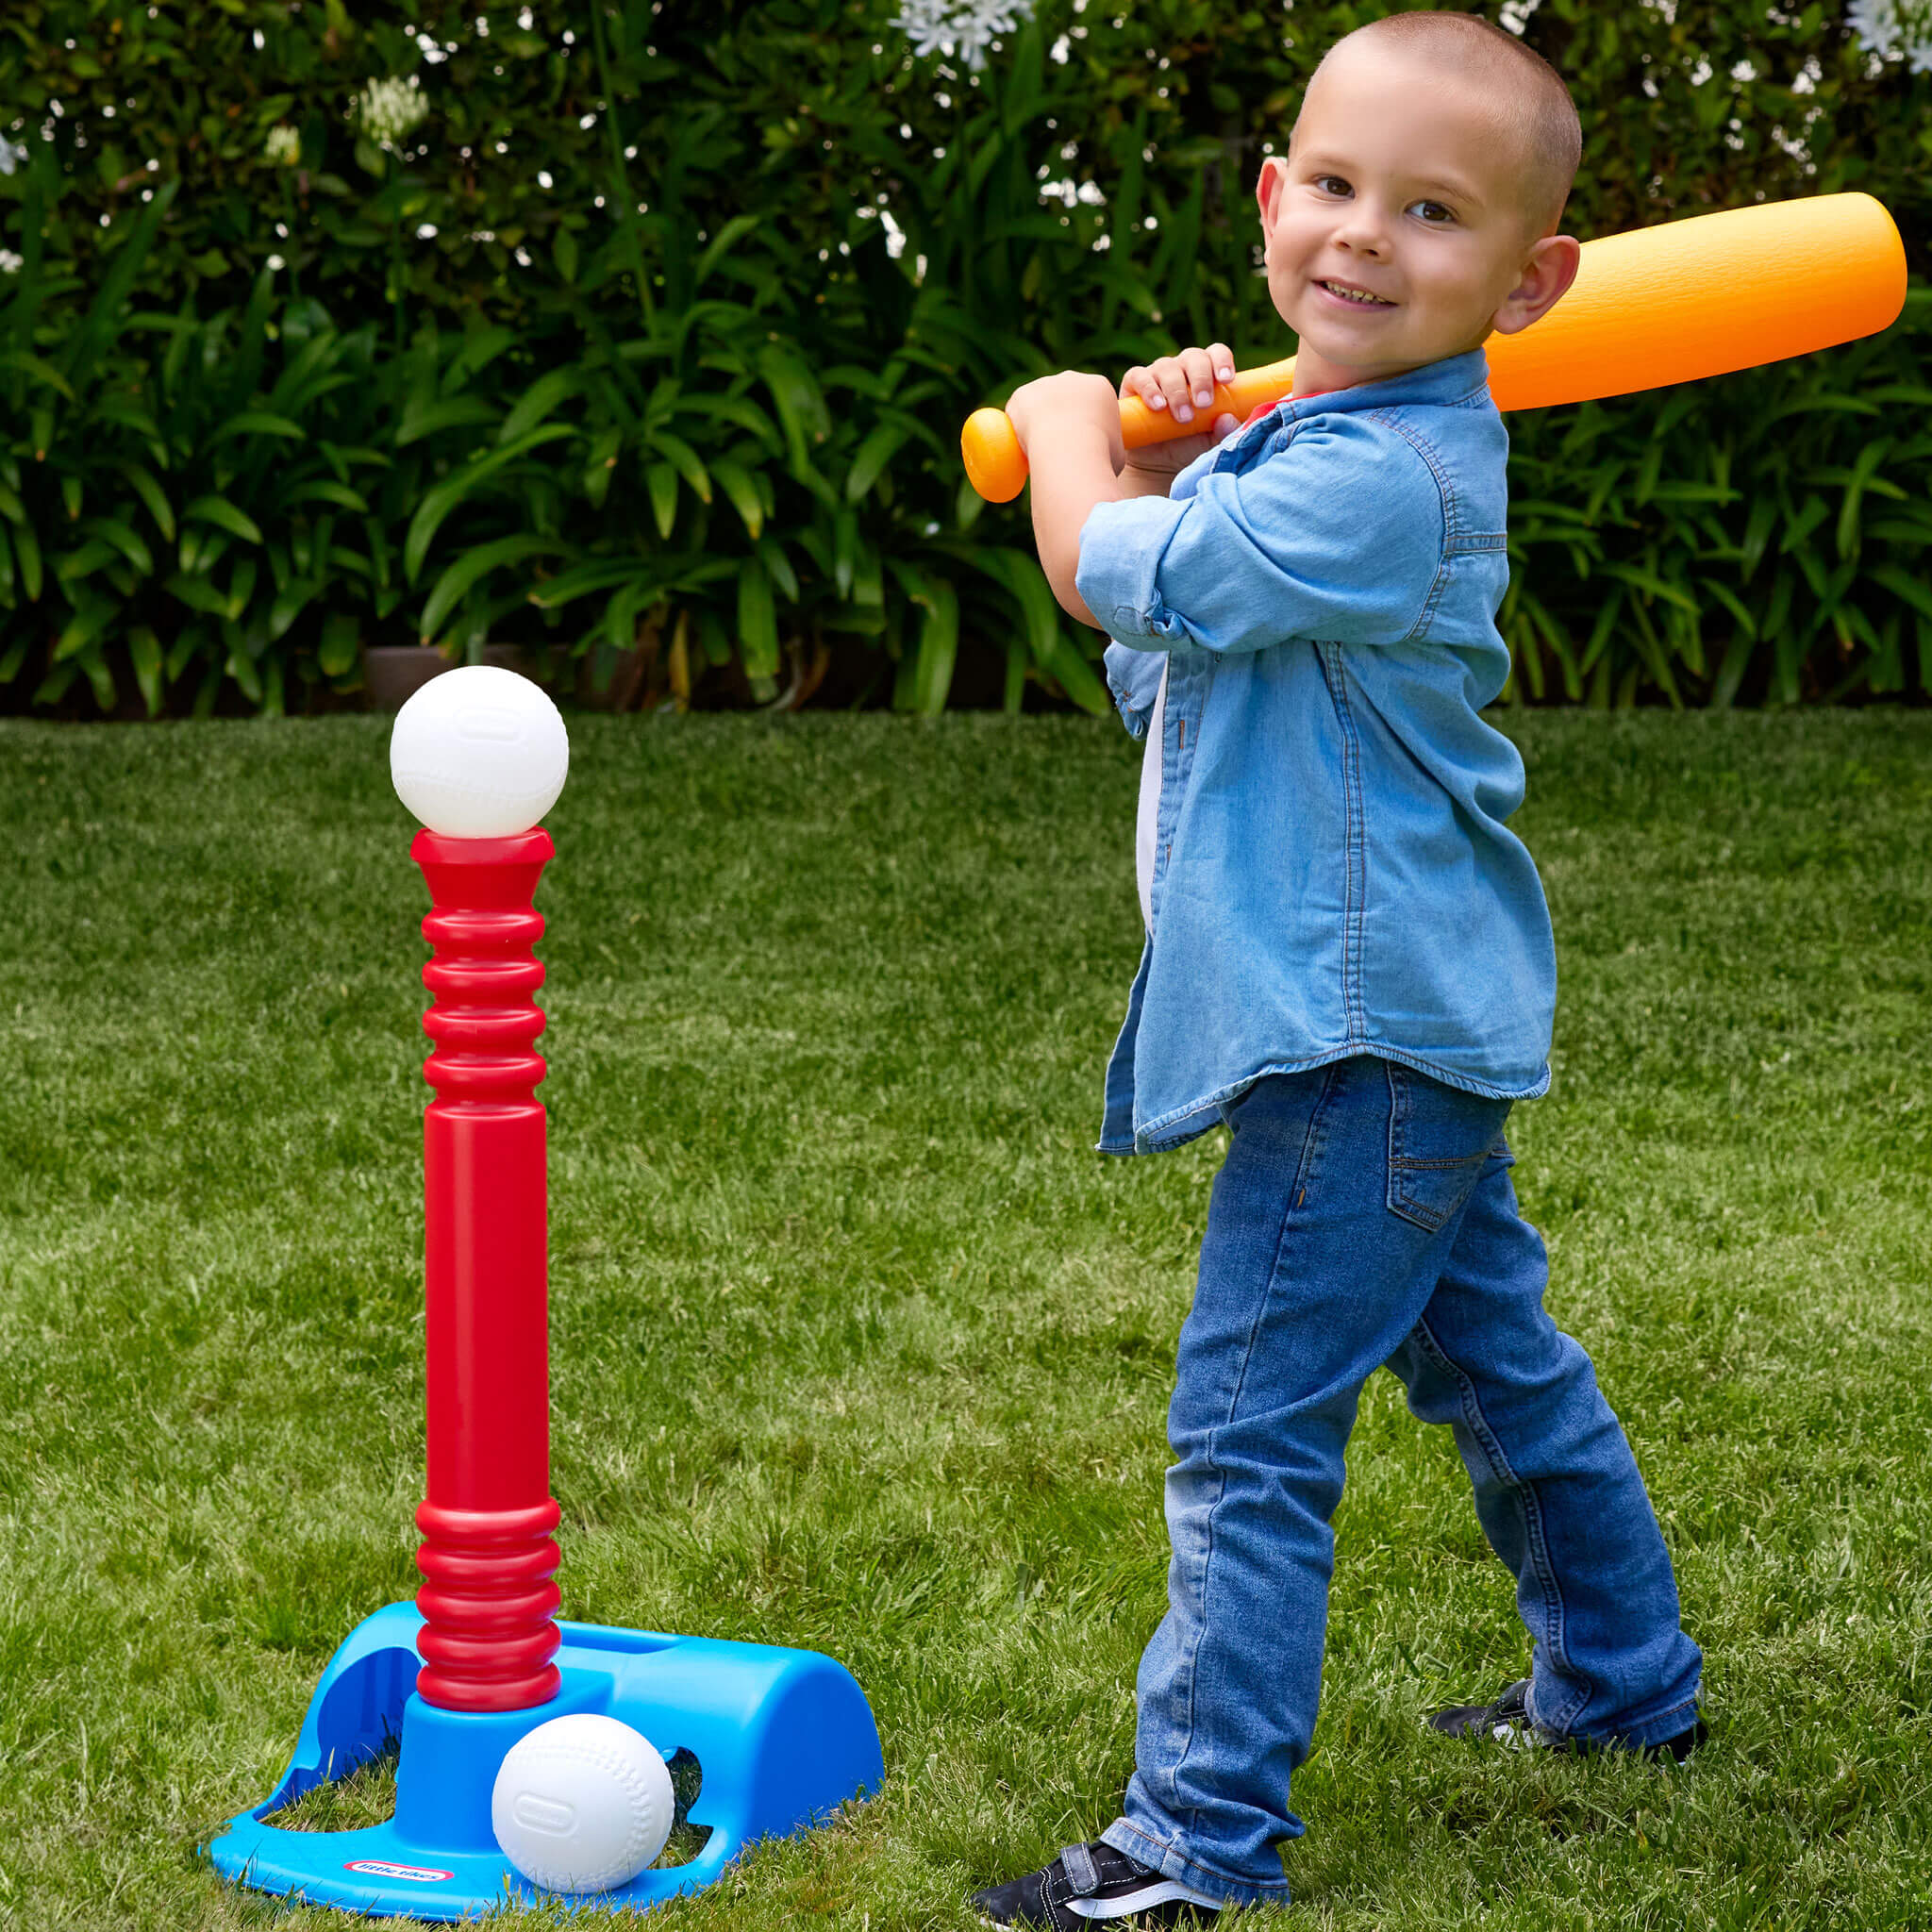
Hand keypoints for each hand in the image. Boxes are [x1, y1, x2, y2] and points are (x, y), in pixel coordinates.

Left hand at [1004, 369, 1124, 470]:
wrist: (1070, 451)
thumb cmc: (1099, 457)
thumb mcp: (1117, 454)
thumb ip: (1109, 449)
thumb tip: (1101, 458)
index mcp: (1100, 387)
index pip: (1090, 402)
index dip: (1085, 422)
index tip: (1080, 442)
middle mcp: (1072, 377)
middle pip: (1063, 397)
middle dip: (1061, 417)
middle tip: (1058, 446)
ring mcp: (1045, 383)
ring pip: (1039, 402)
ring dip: (1037, 420)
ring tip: (1038, 448)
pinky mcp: (1023, 393)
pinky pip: (1018, 410)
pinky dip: (1017, 425)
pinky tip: (1019, 442)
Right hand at [1119, 341, 1241, 481]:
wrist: (1159, 464)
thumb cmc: (1191, 445)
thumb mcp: (1213, 442)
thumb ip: (1225, 433)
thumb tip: (1226, 419)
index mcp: (1207, 372)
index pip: (1216, 353)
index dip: (1222, 361)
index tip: (1226, 380)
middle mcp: (1183, 368)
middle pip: (1193, 357)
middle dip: (1201, 379)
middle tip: (1204, 404)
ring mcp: (1157, 374)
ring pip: (1167, 367)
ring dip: (1177, 390)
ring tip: (1183, 418)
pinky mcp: (1134, 385)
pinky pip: (1139, 376)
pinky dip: (1149, 389)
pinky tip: (1158, 406)